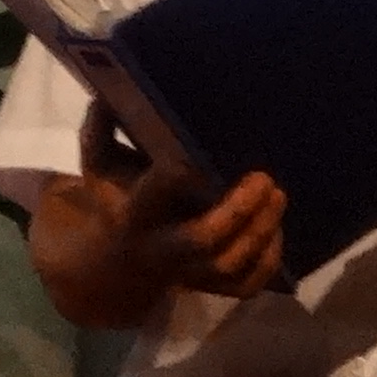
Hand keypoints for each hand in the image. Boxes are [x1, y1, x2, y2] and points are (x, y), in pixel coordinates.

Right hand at [29, 111, 285, 323]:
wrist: (117, 262)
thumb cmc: (116, 199)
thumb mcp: (98, 166)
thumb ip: (101, 131)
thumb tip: (112, 89)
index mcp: (132, 216)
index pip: (151, 198)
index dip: (174, 178)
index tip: (194, 155)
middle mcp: (160, 249)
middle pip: (202, 241)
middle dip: (237, 212)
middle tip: (263, 178)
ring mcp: (187, 274)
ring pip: (229, 265)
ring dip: (260, 232)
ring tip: (277, 195)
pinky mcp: (209, 287)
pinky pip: (245, 286)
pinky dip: (267, 261)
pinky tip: (275, 229)